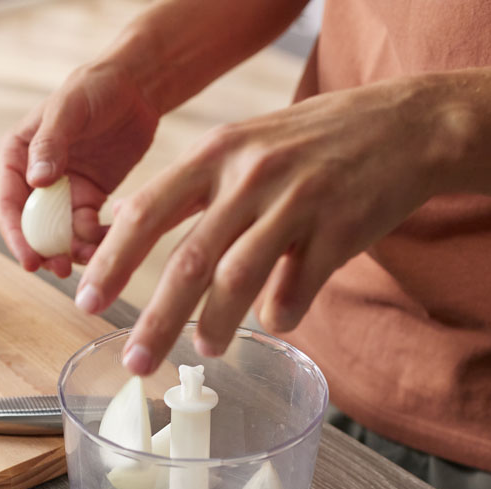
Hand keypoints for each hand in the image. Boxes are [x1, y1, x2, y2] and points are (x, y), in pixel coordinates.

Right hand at [0, 62, 159, 277]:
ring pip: (61, 234)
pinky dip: (98, 240)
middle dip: (44, 250)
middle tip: (59, 269)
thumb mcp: (68, 109)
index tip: (30, 260)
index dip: (16, 235)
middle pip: (32, 226)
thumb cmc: (95, 88)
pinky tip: (112, 239)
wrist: (136, 88)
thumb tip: (36, 181)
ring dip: (73, 250)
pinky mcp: (90, 198)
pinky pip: (88, 229)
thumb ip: (49, 144)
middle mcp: (35, 178)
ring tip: (94, 257)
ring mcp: (63, 191)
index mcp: (17, 157)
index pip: (8, 203)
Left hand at [74, 76, 452, 373]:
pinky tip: (274, 322)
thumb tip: (122, 216)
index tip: (86, 301)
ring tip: (206, 349)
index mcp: (215, 154)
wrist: (404, 125)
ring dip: (216, 324)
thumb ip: (187, 185)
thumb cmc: (309, 142)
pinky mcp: (340, 228)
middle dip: (156, 319)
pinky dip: (280, 314)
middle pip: (189, 260)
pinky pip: (297, 288)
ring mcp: (297, 201)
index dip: (112, 261)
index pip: (147, 212)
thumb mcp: (239, 143)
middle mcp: (250, 176)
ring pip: (240, 279)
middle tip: (136, 361)